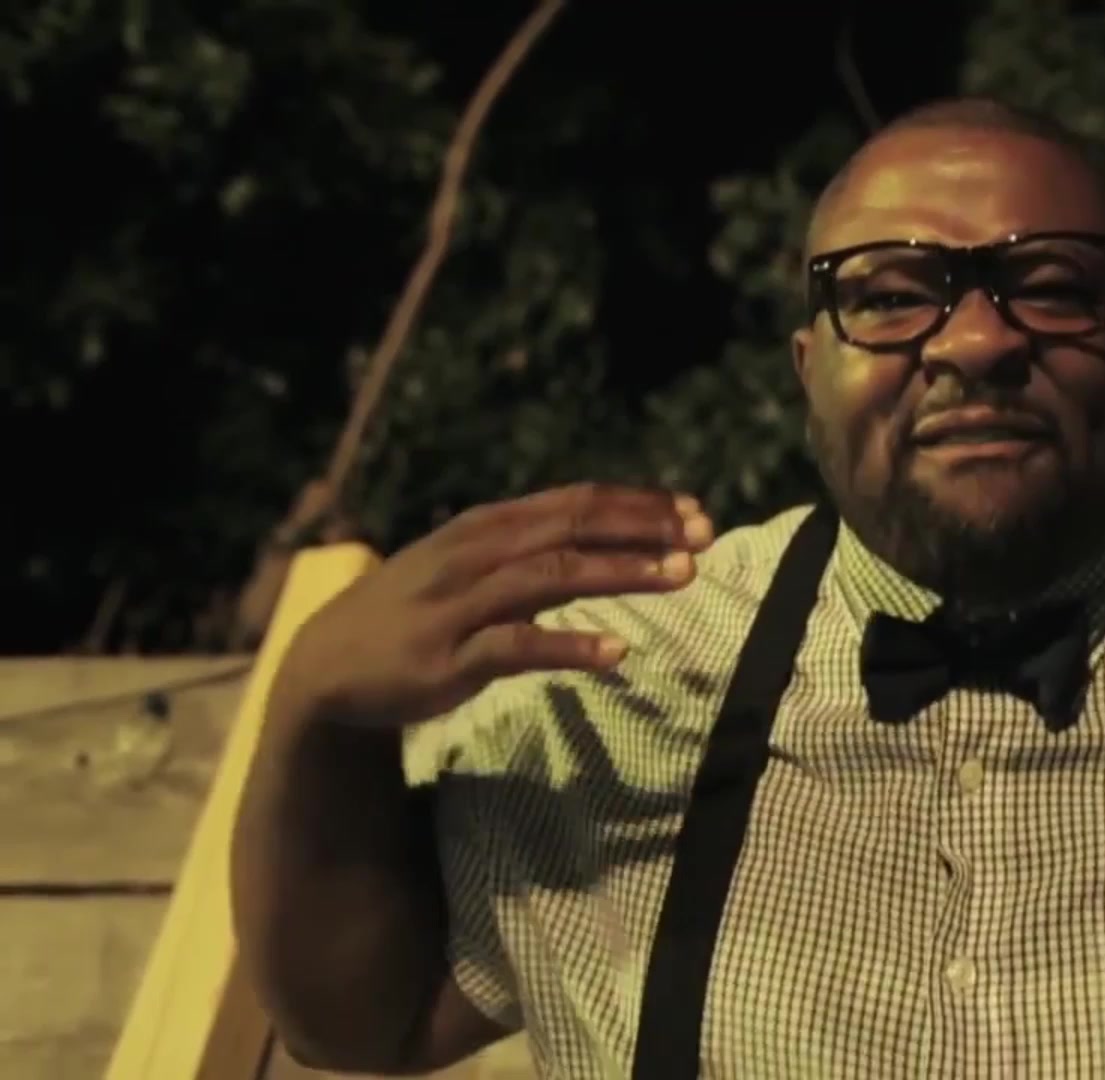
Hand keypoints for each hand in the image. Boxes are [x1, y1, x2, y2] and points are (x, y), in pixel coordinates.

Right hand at [273, 483, 712, 730]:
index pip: (574, 501)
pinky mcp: (451, 659)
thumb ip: (534, 552)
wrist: (328, 666)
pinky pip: (518, 647)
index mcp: (488, 527)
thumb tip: (606, 539)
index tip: (694, 509)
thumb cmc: (415, 611)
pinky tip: (616, 652)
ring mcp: (462, 605)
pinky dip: (570, 646)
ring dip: (621, 572)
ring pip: (553, 577)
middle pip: (572, 528)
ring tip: (680, 575)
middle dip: (643, 528)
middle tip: (705, 535)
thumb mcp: (472, 565)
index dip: (637, 503)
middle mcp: (477, 553)